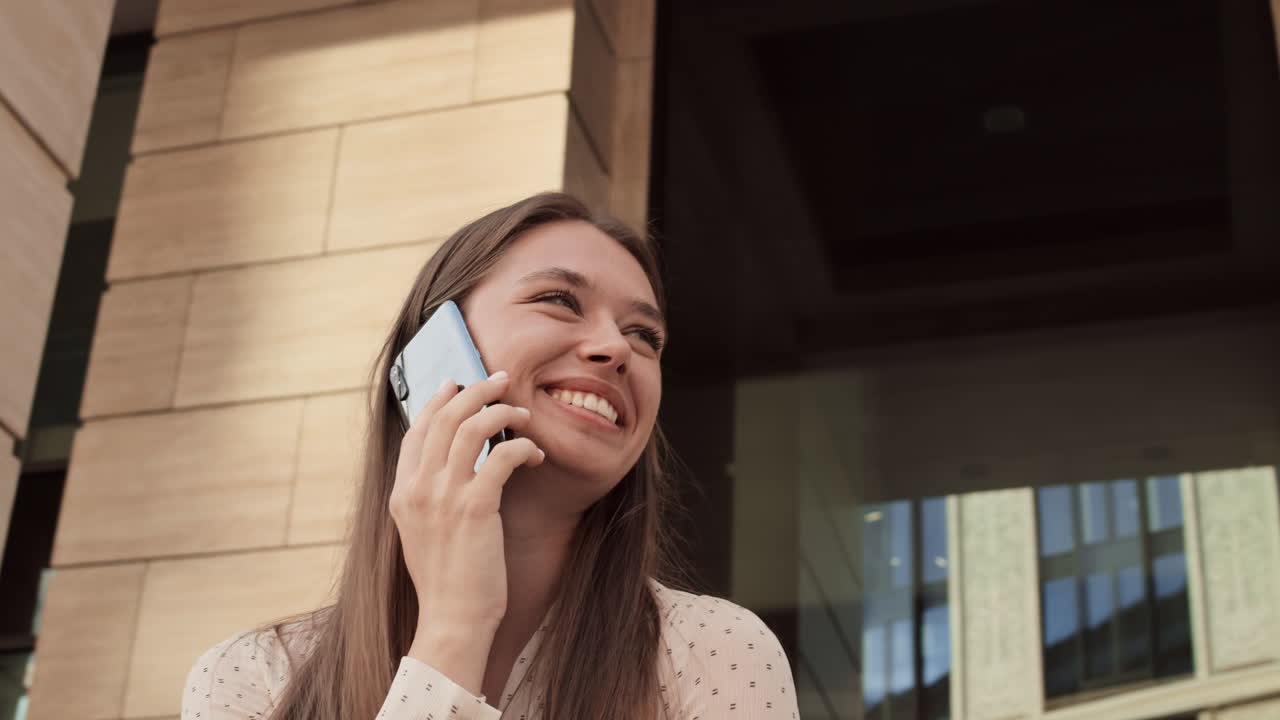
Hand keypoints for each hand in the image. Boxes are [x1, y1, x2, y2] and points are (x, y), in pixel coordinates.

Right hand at [390, 371, 543, 634]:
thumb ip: (428, 498)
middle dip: (474, 390)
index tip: (456, 382)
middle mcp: (417, 489)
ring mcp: (442, 497)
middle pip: (443, 418)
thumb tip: (448, 468)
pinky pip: (501, 457)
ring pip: (470, 428)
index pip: (416, 431)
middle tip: (501, 380)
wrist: (452, 619)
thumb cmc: (447, 581)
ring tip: (522, 413)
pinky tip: (535, 454)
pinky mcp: (474, 507)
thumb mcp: (423, 533)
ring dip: (501, 411)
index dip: (437, 401)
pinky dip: (522, 447)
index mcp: (402, 494)